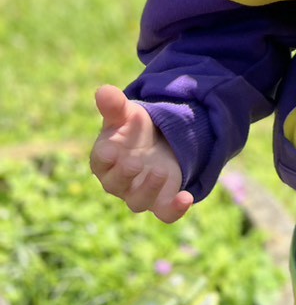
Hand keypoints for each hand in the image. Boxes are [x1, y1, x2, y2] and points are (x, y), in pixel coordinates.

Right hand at [90, 84, 193, 223]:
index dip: (106, 155)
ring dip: (148, 190)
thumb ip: (115, 105)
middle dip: (125, 175)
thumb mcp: (126, 114)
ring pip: (138, 202)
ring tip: (161, 171)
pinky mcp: (161, 200)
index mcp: (105, 158)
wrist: (157, 143)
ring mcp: (139, 192)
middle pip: (116, 185)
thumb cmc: (132, 130)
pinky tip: (186, 198)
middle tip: (135, 162)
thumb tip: (103, 90)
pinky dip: (174, 210)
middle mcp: (118, 180)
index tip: (114, 147)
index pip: (100, 160)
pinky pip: (165, 214)